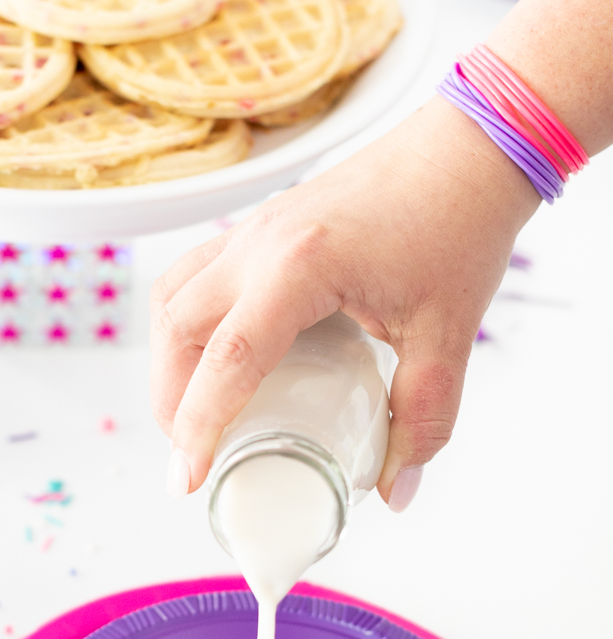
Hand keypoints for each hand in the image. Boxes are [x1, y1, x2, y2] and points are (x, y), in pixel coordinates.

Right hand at [150, 97, 539, 504]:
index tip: (186, 477)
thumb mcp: (447, 333)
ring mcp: (253, 227)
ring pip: (173, 297)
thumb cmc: (458, 222)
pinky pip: (195, 274)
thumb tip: (398, 489)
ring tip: (193, 409)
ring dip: (170, 359)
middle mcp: (260, 242)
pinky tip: (215, 354)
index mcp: (300, 266)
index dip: (198, 426)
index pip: (227, 359)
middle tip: (192, 453)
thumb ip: (424, 416)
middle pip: (177, 329)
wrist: (467, 150)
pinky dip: (188, 322)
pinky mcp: (260, 224)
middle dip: (171, 400)